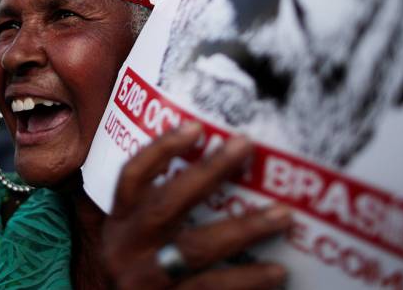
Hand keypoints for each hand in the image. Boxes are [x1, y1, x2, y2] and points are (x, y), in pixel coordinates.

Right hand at [102, 122, 291, 288]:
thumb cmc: (136, 275)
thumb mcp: (127, 240)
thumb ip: (147, 207)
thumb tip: (191, 158)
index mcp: (119, 225)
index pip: (132, 178)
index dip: (160, 150)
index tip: (195, 127)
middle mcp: (128, 250)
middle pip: (167, 205)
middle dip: (209, 173)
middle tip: (245, 147)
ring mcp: (148, 283)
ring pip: (197, 250)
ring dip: (243, 230)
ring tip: (283, 216)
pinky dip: (248, 281)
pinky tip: (277, 272)